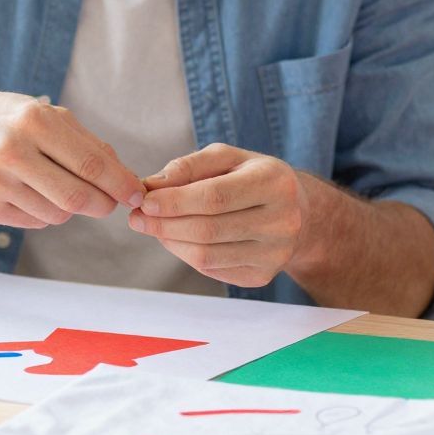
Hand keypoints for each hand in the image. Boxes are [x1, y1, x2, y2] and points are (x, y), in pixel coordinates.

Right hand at [0, 92, 141, 229]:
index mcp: (32, 120)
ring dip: (72, 208)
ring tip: (62, 188)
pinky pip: (34, 222)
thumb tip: (122, 175)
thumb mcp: (39, 112)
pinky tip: (34, 193)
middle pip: (77, 197)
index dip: (120, 183)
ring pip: (58, 214)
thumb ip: (82, 140)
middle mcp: (12, 151)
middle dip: (104, 204)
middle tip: (111, 202)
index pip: (90, 162)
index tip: (136, 194)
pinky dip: (46, 213)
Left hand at [130, 144, 306, 288]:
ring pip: (207, 255)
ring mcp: (275, 254)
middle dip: (164, 225)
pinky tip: (178, 239)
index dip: (174, 202)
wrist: (297, 212)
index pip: (215, 197)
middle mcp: (282, 221)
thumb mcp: (227, 158)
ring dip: (170, 242)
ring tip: (152, 227)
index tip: (144, 201)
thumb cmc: (253, 178)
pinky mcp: (263, 276)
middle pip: (208, 230)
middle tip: (136, 218)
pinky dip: (186, 255)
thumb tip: (151, 186)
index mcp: (275, 182)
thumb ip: (189, 166)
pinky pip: (212, 270)